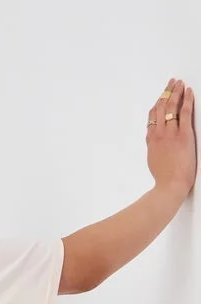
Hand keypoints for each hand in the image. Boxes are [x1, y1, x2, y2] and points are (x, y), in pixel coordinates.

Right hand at [147, 78, 196, 196]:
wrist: (169, 185)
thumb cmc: (163, 178)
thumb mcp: (153, 160)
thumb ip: (153, 148)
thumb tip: (155, 142)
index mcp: (151, 140)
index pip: (152, 117)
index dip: (157, 103)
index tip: (162, 96)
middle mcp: (159, 134)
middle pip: (161, 108)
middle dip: (166, 92)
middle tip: (172, 83)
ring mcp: (171, 134)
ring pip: (171, 107)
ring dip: (176, 92)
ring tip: (179, 83)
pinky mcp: (183, 135)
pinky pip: (184, 112)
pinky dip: (186, 100)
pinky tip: (188, 92)